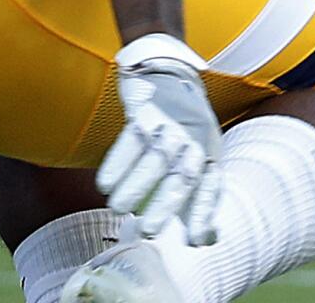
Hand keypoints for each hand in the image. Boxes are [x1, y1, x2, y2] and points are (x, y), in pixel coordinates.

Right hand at [97, 33, 224, 242]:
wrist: (171, 73)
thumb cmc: (187, 130)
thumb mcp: (204, 158)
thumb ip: (201, 199)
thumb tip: (203, 241)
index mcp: (210, 155)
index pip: (210, 190)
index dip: (202, 216)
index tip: (194, 242)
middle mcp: (194, 141)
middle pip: (179, 177)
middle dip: (163, 205)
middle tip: (146, 231)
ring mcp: (170, 125)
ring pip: (151, 160)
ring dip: (133, 186)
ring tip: (116, 208)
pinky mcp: (146, 111)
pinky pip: (130, 140)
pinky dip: (116, 163)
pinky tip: (104, 183)